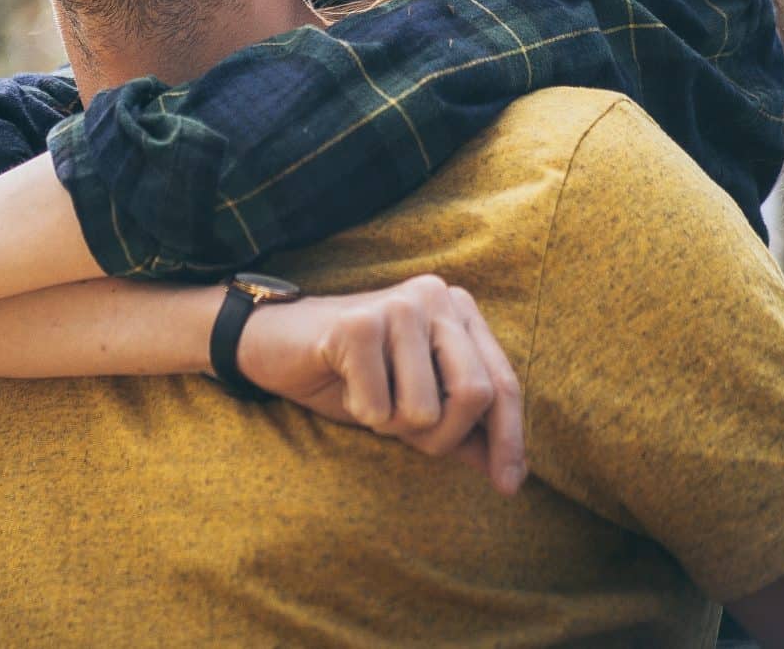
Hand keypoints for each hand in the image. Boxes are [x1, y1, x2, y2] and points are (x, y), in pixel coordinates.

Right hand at [235, 274, 526, 494]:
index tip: (508, 486)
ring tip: (368, 397)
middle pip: (475, 394)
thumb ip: (462, 430)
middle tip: (400, 430)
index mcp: (458, 310)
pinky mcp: (357, 324)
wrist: (272, 345)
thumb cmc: (350, 374)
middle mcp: (435, 296)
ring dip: (392, 425)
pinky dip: (362, 413)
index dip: (509, 439)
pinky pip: (379, 408)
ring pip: (425, 409)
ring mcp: (397, 305)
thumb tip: (510, 474)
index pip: (502, 383)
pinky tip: (345, 386)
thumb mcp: (413, 404)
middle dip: (440, 433)